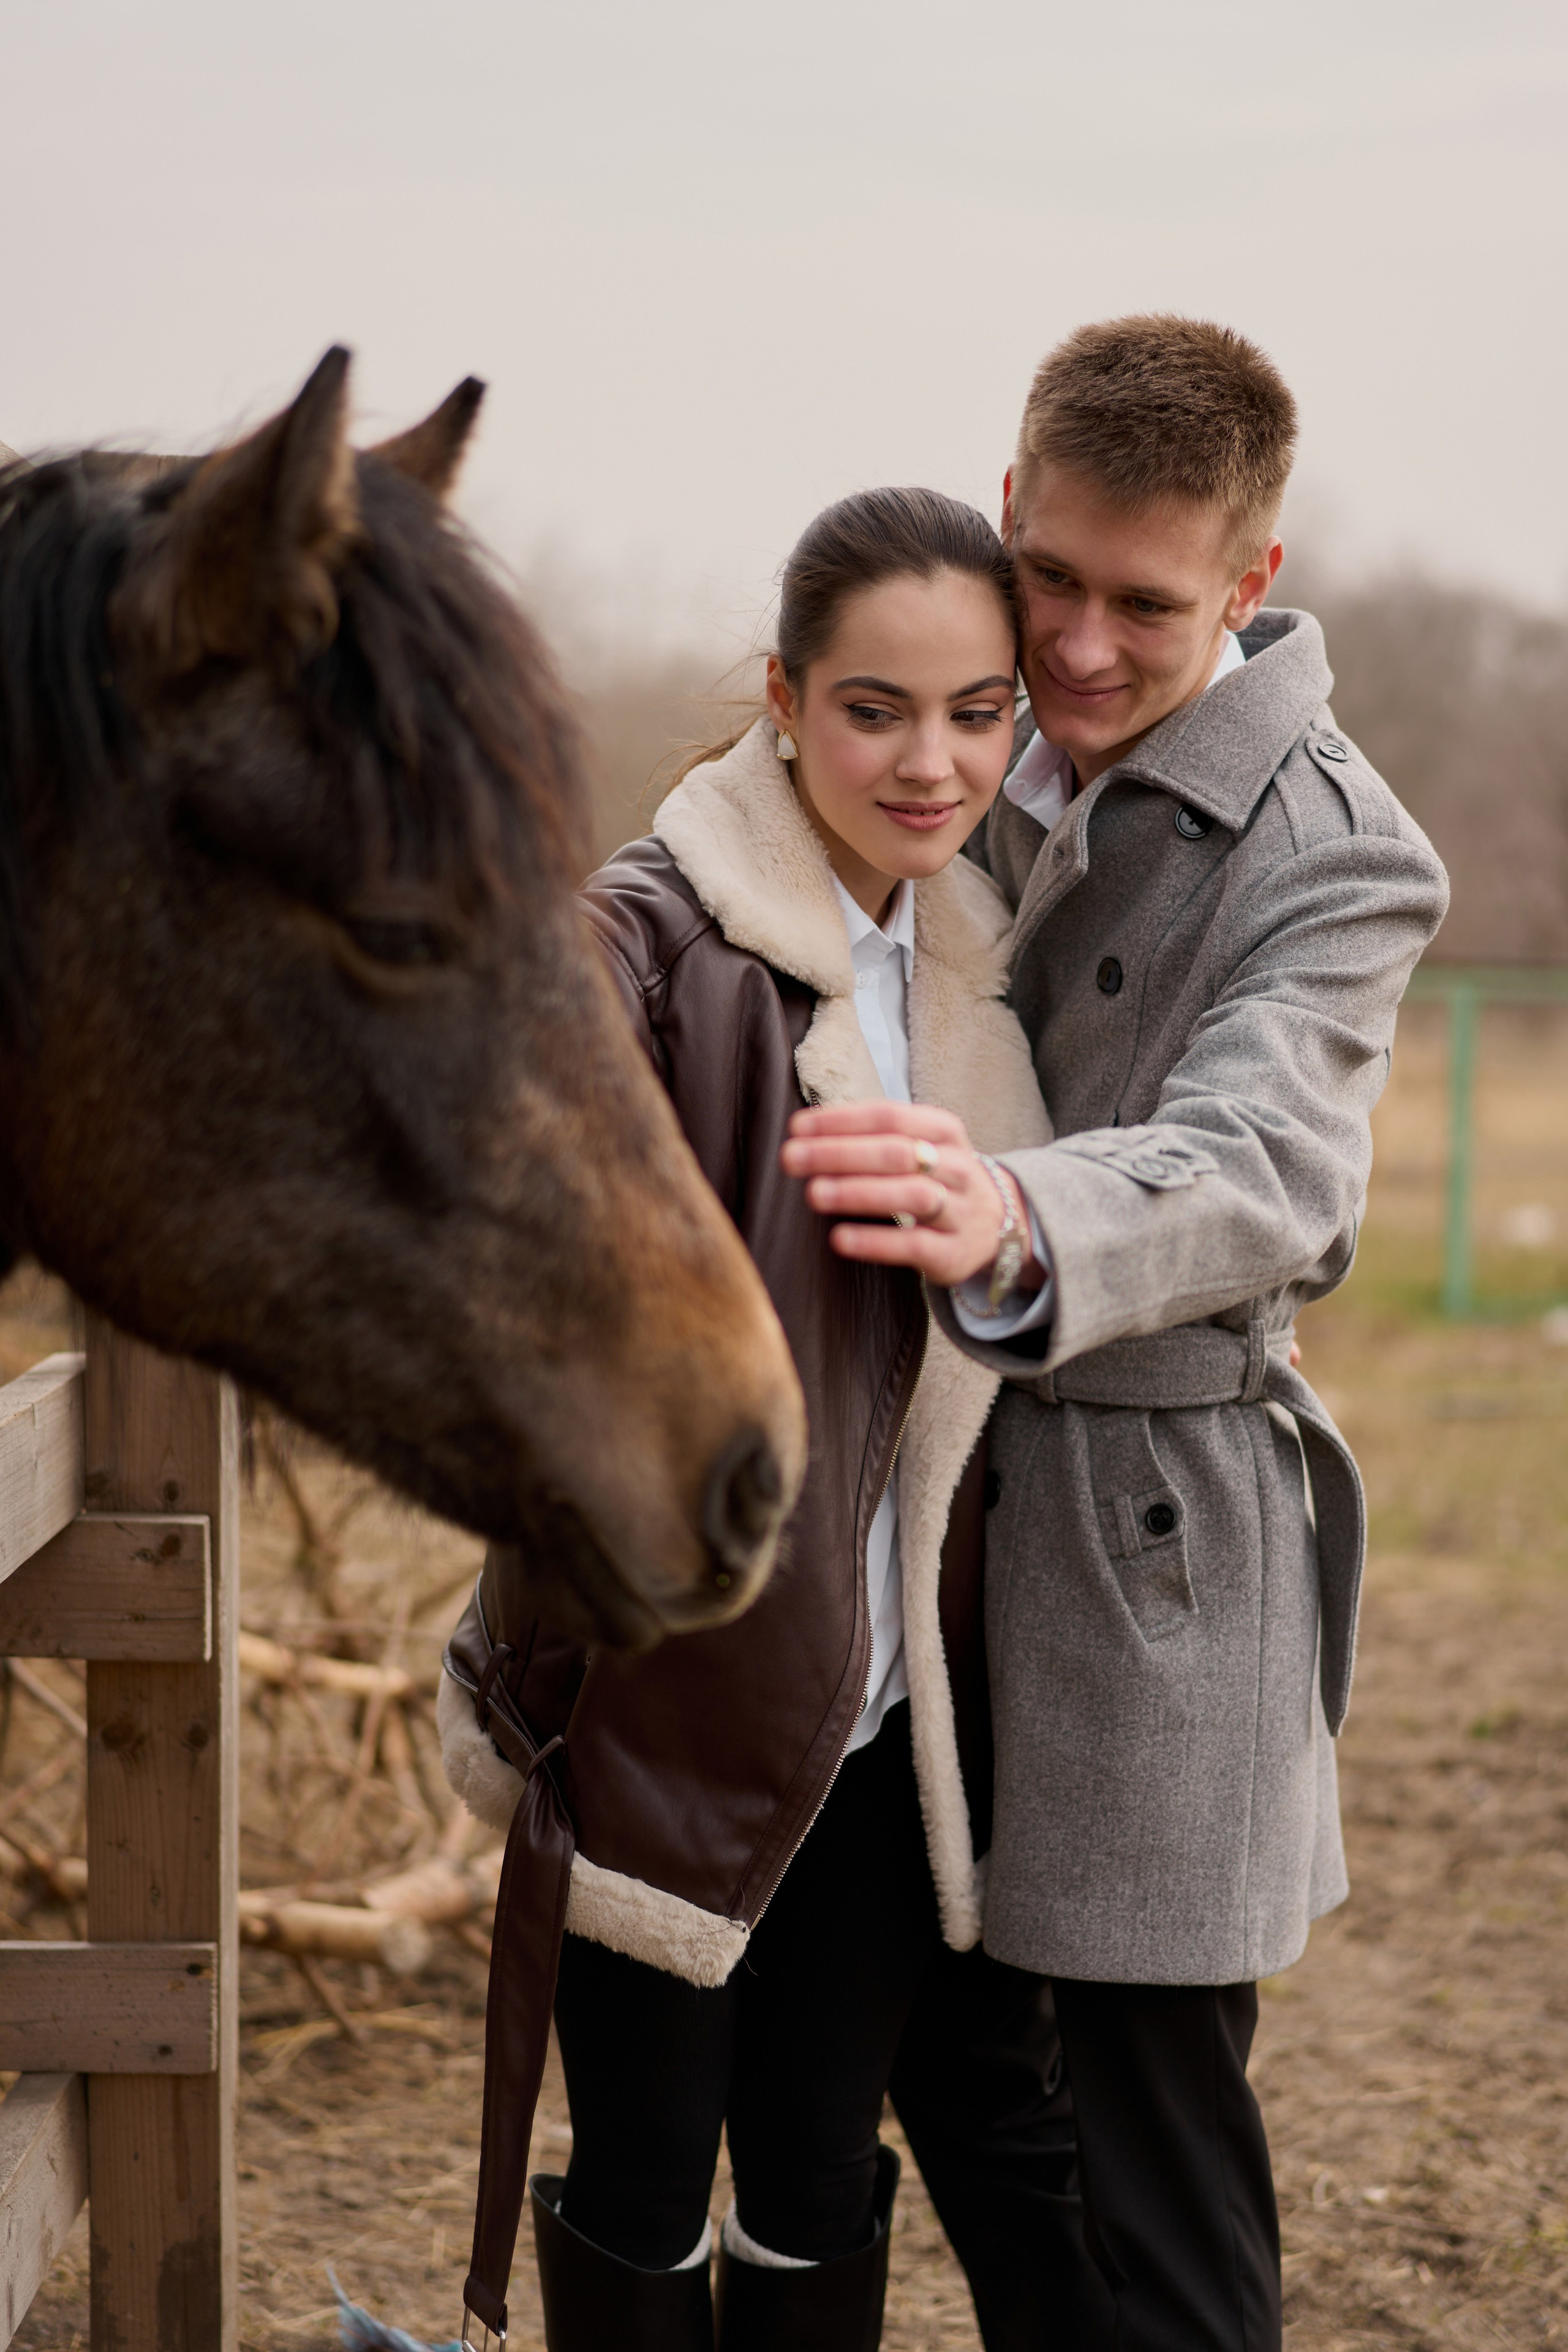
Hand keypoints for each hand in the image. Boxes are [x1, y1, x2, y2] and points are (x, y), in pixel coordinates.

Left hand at [780, 1102, 1044, 1289]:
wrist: (995, 1226)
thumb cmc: (936, 1180)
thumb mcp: (919, 1148)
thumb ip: (873, 1139)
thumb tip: (803, 1132)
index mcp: (944, 1131)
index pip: (890, 1116)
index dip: (842, 1120)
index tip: (797, 1127)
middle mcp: (958, 1167)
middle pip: (898, 1153)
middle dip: (840, 1153)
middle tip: (792, 1158)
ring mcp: (961, 1211)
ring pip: (913, 1196)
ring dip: (859, 1192)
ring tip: (813, 1193)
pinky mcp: (955, 1253)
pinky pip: (915, 1245)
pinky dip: (875, 1241)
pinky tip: (839, 1239)